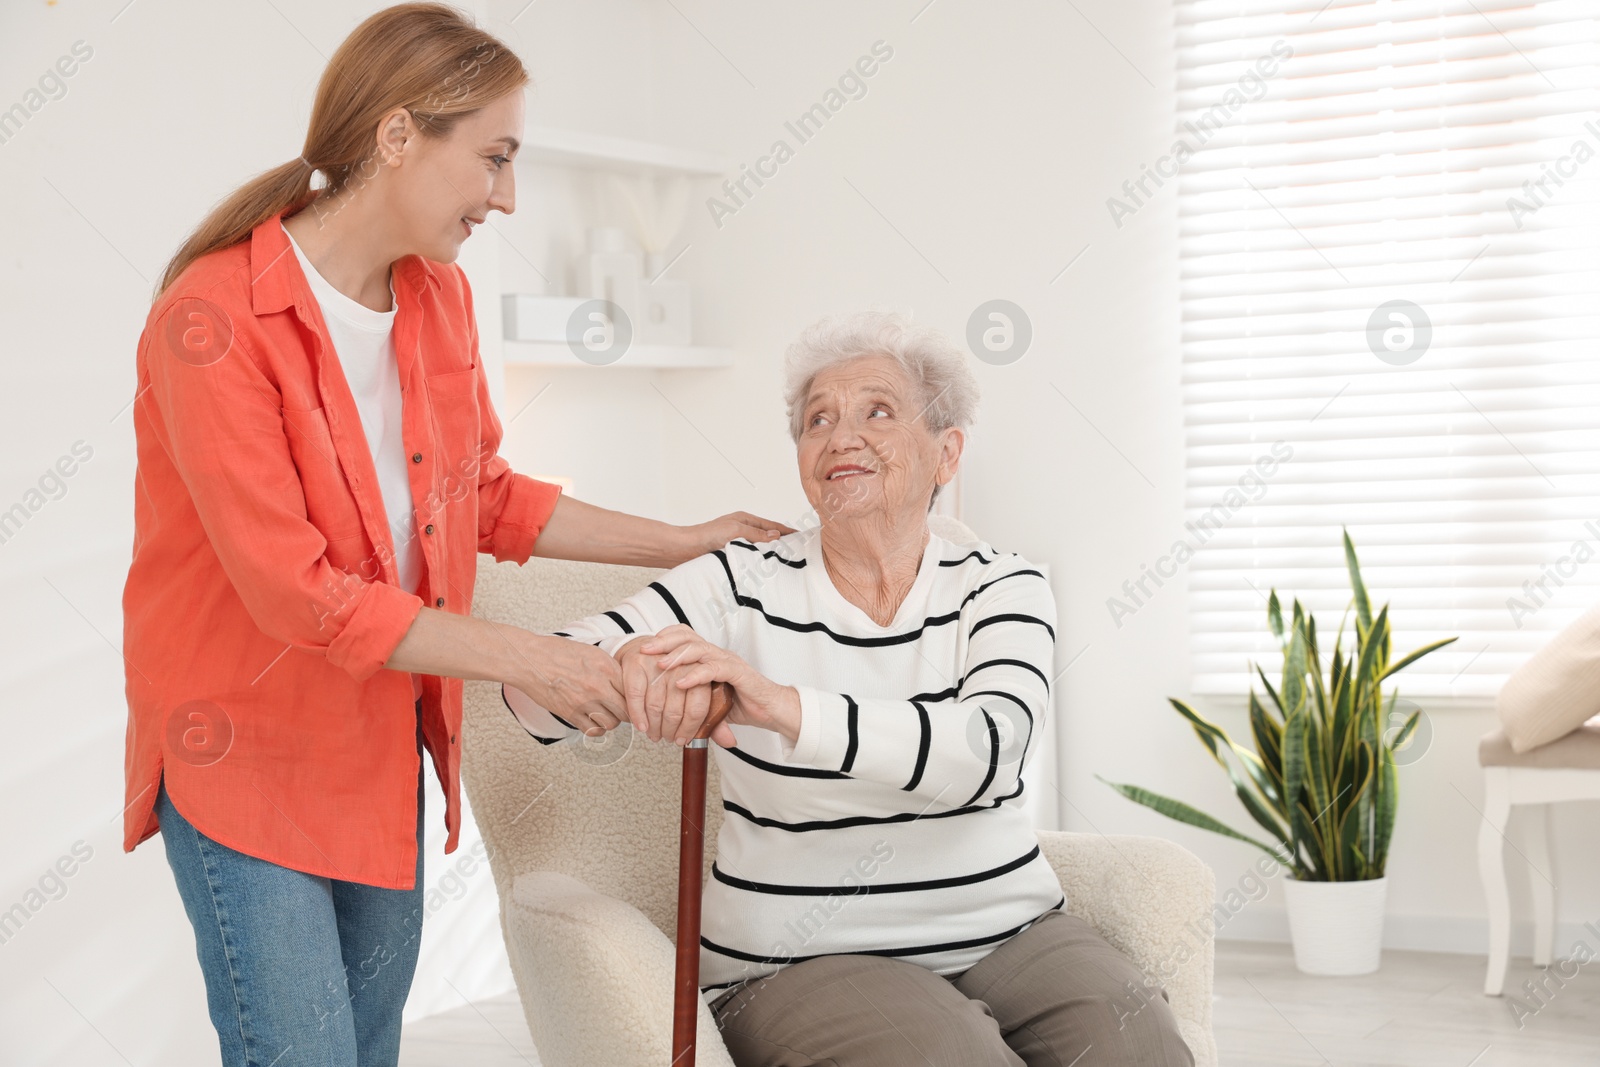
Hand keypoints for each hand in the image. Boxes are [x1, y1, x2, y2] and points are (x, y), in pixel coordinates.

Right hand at [510, 633, 628, 736]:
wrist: (529, 659)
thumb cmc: (556, 652)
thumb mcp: (591, 652)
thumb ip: (609, 668)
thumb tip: (625, 682)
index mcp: (606, 667)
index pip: (633, 690)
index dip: (636, 697)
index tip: (635, 701)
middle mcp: (598, 686)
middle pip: (626, 710)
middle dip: (627, 712)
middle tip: (623, 711)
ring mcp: (584, 702)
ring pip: (612, 723)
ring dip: (612, 721)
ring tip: (606, 714)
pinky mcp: (570, 714)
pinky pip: (593, 730)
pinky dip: (597, 729)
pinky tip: (594, 721)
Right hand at [615, 635, 737, 747]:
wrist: (652, 651)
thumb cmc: (680, 676)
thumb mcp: (704, 693)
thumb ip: (716, 717)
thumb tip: (729, 741)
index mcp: (703, 668)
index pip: (699, 705)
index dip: (690, 727)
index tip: (684, 738)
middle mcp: (681, 663)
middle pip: (676, 709)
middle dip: (671, 730)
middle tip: (670, 739)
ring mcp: (658, 661)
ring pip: (655, 704)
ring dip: (654, 726)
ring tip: (655, 734)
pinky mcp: (637, 662)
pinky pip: (636, 694)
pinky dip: (637, 713)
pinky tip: (641, 725)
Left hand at [639, 625, 800, 745]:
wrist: (772, 710)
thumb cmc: (744, 705)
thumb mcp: (710, 703)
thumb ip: (691, 702)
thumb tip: (666, 715)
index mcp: (711, 657)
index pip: (686, 636)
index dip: (666, 637)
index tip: (647, 646)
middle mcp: (718, 654)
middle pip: (688, 637)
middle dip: (664, 642)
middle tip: (645, 650)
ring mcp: (729, 662)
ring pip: (699, 649)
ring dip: (677, 656)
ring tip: (660, 665)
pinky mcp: (738, 674)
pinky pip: (714, 669)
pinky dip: (696, 675)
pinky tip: (681, 683)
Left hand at [683, 512, 795, 556]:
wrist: (685, 550)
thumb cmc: (706, 535)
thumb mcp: (735, 530)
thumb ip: (756, 534)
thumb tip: (776, 536)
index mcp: (744, 520)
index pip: (771, 526)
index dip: (786, 531)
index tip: (801, 537)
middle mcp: (742, 531)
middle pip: (767, 538)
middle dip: (781, 544)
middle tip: (797, 553)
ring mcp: (737, 544)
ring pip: (758, 550)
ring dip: (769, 556)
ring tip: (784, 564)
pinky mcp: (731, 557)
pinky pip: (749, 560)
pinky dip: (758, 564)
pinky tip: (764, 571)